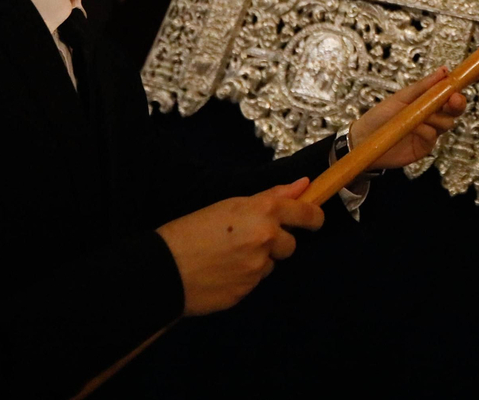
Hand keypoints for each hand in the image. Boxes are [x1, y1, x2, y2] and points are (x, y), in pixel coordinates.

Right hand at [156, 178, 324, 315]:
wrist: (163, 269)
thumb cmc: (191, 229)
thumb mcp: (230, 205)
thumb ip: (271, 197)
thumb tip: (304, 185)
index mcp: (263, 213)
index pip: (306, 215)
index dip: (314, 218)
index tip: (313, 220)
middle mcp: (266, 240)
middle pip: (290, 245)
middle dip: (276, 243)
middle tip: (247, 239)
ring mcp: (258, 269)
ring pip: (270, 264)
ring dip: (258, 260)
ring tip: (227, 256)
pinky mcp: (247, 292)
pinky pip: (253, 282)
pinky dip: (243, 277)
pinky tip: (220, 272)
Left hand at [349, 63, 478, 169]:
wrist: (362, 141)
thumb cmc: (380, 116)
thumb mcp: (401, 97)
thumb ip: (424, 86)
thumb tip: (445, 70)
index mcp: (430, 97)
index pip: (456, 86)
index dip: (474, 77)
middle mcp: (434, 113)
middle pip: (457, 106)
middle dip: (458, 101)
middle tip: (453, 99)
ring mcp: (432, 131)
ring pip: (447, 122)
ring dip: (436, 118)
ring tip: (418, 118)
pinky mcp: (426, 147)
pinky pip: (434, 137)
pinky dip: (426, 131)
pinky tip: (414, 130)